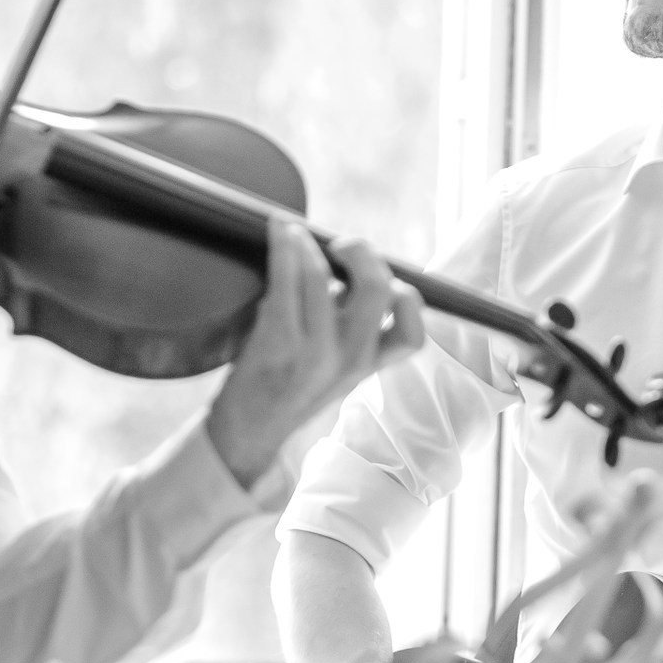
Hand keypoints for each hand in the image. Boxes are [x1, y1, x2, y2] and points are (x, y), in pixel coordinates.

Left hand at [204, 219, 425, 487]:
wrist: (248, 430)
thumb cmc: (287, 388)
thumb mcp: (334, 367)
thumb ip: (349, 325)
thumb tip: (347, 269)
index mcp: (369, 365)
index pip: (414, 333)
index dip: (408, 297)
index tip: (382, 278)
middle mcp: (350, 359)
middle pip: (379, 288)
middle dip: (362, 252)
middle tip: (339, 246)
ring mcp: (316, 352)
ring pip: (325, 276)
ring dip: (308, 243)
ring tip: (294, 234)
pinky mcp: (280, 342)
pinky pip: (287, 278)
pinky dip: (284, 246)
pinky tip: (279, 232)